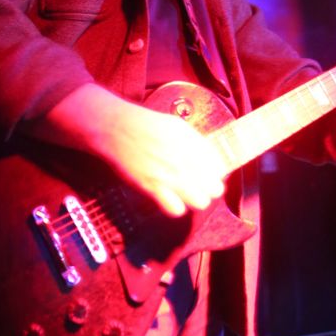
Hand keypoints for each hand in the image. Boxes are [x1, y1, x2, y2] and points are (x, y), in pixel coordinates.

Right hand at [28, 84, 225, 216]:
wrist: (116, 129)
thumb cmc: (146, 125)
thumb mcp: (177, 126)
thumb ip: (196, 143)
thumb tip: (212, 159)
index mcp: (191, 143)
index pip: (218, 168)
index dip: (217, 173)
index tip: (212, 174)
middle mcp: (183, 160)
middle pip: (213, 188)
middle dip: (211, 188)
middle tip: (204, 186)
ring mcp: (168, 175)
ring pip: (199, 201)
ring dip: (197, 199)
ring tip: (189, 194)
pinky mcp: (152, 188)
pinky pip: (175, 209)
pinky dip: (177, 207)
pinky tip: (172, 198)